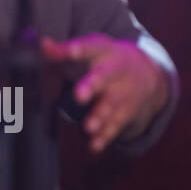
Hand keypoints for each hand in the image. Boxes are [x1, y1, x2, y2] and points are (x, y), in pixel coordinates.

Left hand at [40, 33, 166, 153]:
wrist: (148, 71)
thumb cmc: (105, 58)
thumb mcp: (89, 48)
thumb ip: (62, 50)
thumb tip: (41, 43)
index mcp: (104, 50)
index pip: (90, 46)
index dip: (79, 49)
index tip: (69, 52)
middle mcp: (117, 70)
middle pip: (104, 76)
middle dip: (91, 86)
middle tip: (79, 96)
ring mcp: (125, 91)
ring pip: (111, 104)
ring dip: (99, 116)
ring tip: (88, 127)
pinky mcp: (128, 111)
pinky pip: (117, 124)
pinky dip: (105, 136)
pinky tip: (95, 146)